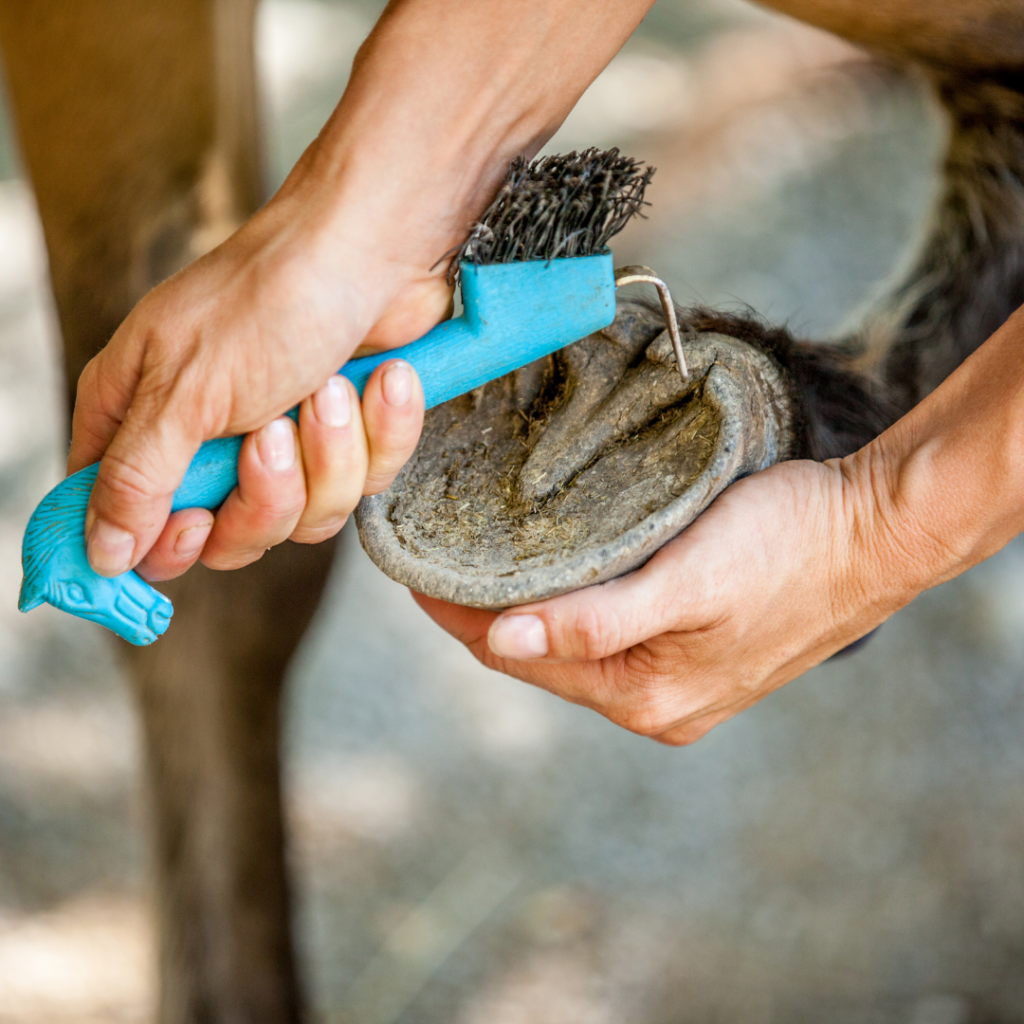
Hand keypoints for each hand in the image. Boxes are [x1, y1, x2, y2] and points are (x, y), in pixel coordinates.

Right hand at [69, 155, 444, 580]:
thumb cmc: (272, 299)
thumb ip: (139, 477)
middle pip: (229, 538)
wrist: (377, 252)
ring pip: (304, 518)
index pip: (127, 524)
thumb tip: (101, 550)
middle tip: (272, 433)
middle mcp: (209, 439)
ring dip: (329, 455)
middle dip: (266, 495)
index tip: (195, 522)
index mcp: (144, 418)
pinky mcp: (347, 442)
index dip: (161, 543)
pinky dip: (378, 434)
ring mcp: (284, 445)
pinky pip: (363, 486)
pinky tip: (380, 381)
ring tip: (329, 389)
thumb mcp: (186, 391)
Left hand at [415, 457, 904, 745]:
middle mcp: (652, 702)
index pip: (516, 657)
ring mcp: (674, 683)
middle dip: (481, 614)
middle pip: (537, 658)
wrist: (874, 535)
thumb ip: (597, 621)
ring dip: (524, 609)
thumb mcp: (688, 580)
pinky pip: (604, 639)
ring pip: (568, 648)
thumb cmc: (786, 545)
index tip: (409, 571)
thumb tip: (503, 645)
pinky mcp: (693, 655)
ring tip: (477, 560)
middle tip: (433, 555)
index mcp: (643, 694)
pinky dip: (567, 609)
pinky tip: (552, 576)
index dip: (455, 616)